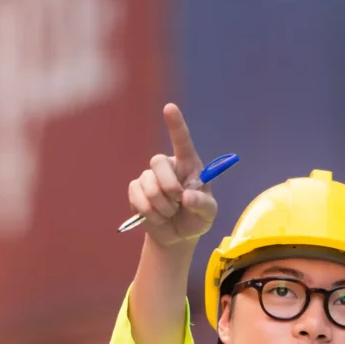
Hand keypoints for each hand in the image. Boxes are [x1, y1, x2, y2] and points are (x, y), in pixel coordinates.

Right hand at [126, 104, 218, 249]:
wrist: (177, 236)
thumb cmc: (196, 219)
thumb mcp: (208, 214)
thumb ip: (202, 204)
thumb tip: (187, 197)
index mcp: (188, 165)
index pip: (182, 141)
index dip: (175, 124)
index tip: (169, 107)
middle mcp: (168, 166)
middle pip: (157, 162)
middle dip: (168, 187)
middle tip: (178, 203)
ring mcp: (149, 177)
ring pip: (148, 185)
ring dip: (162, 207)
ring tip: (169, 213)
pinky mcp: (136, 190)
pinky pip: (137, 197)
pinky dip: (149, 212)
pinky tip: (157, 217)